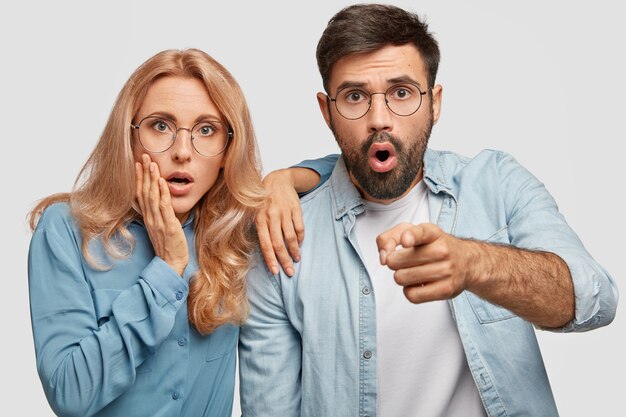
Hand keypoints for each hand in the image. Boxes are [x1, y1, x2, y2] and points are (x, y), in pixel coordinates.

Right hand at [135, 154, 188, 275]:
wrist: (171, 263)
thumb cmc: (168, 246)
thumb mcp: (160, 227)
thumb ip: (158, 214)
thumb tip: (159, 201)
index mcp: (148, 217)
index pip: (140, 194)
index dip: (139, 178)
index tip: (138, 164)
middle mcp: (150, 217)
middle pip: (144, 191)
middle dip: (144, 172)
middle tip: (143, 156)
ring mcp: (158, 221)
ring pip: (152, 196)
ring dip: (151, 178)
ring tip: (151, 163)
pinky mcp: (168, 226)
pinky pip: (164, 207)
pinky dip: (162, 193)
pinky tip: (161, 181)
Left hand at [255, 169, 304, 275]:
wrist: (277, 179)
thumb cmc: (263, 200)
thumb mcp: (254, 213)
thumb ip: (258, 230)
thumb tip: (264, 251)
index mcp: (259, 219)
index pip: (265, 244)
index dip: (271, 260)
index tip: (276, 272)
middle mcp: (272, 216)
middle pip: (279, 244)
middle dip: (284, 261)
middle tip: (290, 272)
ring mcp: (285, 212)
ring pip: (291, 238)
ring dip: (294, 251)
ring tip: (296, 260)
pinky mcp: (296, 209)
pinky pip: (300, 228)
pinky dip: (300, 239)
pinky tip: (299, 245)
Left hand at [377, 223, 475, 302]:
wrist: (467, 262)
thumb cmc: (433, 246)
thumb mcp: (413, 232)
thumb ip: (390, 238)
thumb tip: (383, 257)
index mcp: (432, 233)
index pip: (420, 233)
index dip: (410, 236)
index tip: (406, 240)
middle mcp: (441, 250)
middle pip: (395, 261)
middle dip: (393, 262)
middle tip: (405, 261)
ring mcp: (446, 271)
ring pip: (401, 278)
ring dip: (401, 276)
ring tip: (413, 271)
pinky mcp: (446, 290)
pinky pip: (411, 295)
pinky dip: (410, 290)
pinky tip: (419, 283)